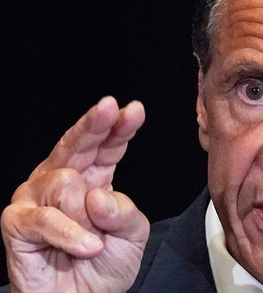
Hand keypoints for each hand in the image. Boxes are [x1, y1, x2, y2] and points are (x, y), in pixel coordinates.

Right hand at [1, 96, 149, 292]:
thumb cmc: (103, 266)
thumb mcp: (132, 235)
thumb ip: (124, 211)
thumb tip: (98, 194)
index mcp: (92, 179)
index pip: (105, 148)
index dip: (117, 128)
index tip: (133, 110)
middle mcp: (61, 181)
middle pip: (76, 145)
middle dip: (94, 125)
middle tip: (109, 108)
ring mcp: (36, 198)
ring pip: (65, 182)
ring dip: (86, 217)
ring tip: (91, 243)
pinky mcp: (17, 221)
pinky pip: (47, 218)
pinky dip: (71, 235)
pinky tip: (86, 248)